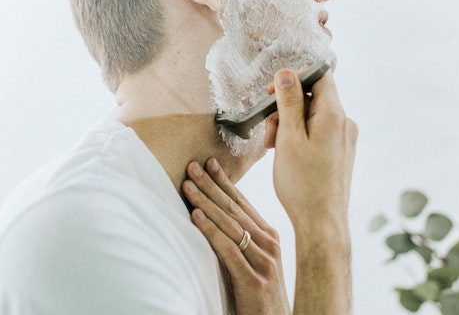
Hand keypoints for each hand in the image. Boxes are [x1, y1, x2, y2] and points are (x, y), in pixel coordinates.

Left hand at [183, 159, 290, 314]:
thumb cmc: (261, 296)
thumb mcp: (255, 262)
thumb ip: (242, 241)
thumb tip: (216, 219)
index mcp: (270, 237)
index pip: (243, 203)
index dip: (225, 182)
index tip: (209, 163)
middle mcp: (269, 244)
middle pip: (234, 209)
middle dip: (211, 186)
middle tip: (192, 166)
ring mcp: (263, 262)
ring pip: (230, 225)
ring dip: (206, 203)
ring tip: (188, 186)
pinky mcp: (253, 281)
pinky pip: (228, 249)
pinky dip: (210, 231)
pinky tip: (195, 217)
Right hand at [267, 69, 357, 228]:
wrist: (321, 222)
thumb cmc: (302, 184)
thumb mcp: (289, 137)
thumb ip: (289, 102)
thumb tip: (286, 73)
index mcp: (334, 115)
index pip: (320, 75)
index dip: (294, 78)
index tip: (272, 93)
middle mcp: (344, 123)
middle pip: (313, 97)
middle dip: (286, 108)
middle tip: (270, 132)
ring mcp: (344, 138)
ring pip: (312, 116)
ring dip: (289, 125)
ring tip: (275, 148)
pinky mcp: (340, 152)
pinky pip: (318, 132)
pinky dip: (299, 137)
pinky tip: (287, 155)